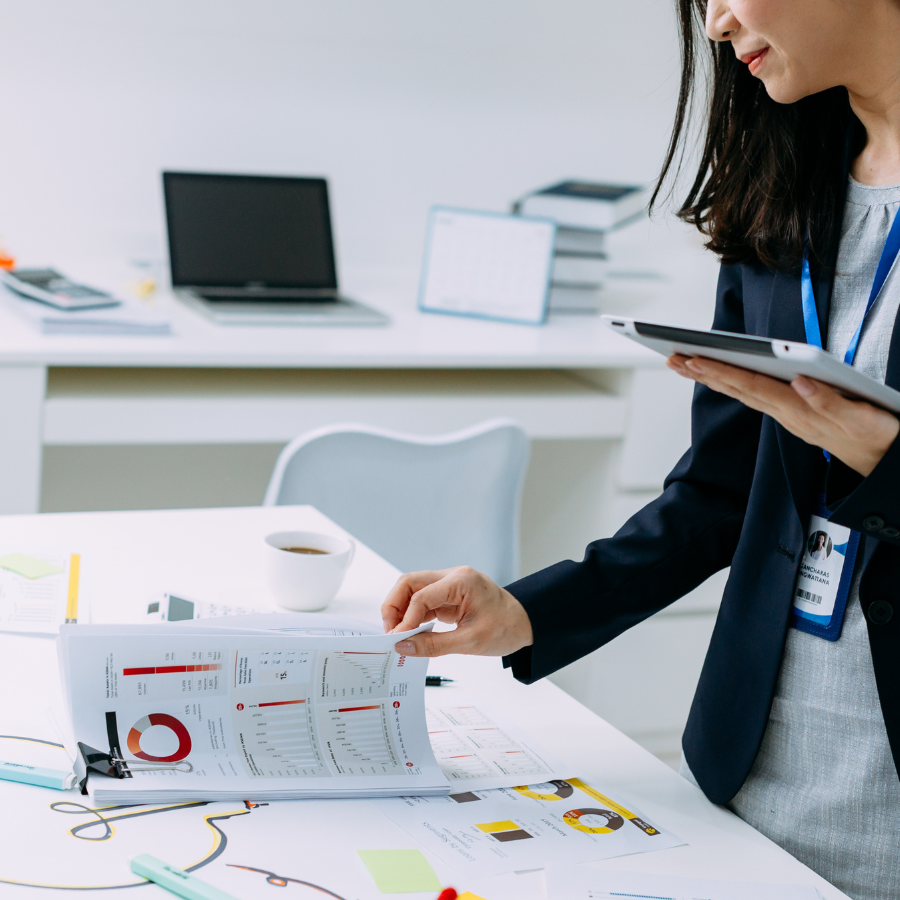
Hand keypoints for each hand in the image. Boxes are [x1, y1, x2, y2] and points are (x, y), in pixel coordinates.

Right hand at [380, 566, 533, 657]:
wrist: (526, 623)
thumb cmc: (506, 628)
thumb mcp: (470, 642)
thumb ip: (434, 645)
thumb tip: (403, 646)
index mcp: (461, 582)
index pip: (421, 595)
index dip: (405, 619)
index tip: (397, 640)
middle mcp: (452, 577)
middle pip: (409, 583)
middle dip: (394, 606)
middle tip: (391, 633)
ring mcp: (450, 584)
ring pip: (412, 589)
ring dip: (401, 611)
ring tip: (399, 635)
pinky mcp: (448, 594)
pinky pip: (422, 600)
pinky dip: (413, 615)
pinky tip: (411, 632)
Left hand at [667, 354, 899, 475]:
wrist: (883, 460)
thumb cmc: (874, 436)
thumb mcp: (860, 418)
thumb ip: (830, 402)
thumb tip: (800, 382)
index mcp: (799, 410)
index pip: (752, 385)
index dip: (722, 371)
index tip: (695, 359)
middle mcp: (787, 413)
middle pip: (738, 388)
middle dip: (704, 372)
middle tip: (674, 358)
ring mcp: (788, 414)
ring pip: (742, 392)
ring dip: (713, 377)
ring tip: (685, 364)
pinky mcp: (793, 413)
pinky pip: (754, 396)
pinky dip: (733, 384)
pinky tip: (720, 376)